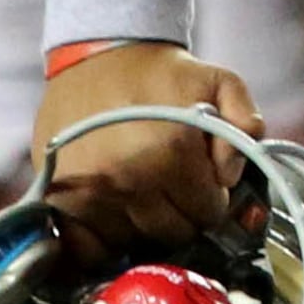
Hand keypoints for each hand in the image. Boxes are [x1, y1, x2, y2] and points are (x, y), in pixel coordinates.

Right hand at [37, 44, 264, 255]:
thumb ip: (245, 122)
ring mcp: (91, 193)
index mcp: (172, 150)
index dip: (212, 199)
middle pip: (173, 233)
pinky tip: (112, 214)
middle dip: (182, 214)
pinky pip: (88, 249)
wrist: (100, 54)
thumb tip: (233, 174)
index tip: (204, 184)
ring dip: (143, 225)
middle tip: (174, 188)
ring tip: (143, 192)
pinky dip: (102, 240)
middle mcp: (130, 177)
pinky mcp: (59, 201)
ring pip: (133, 242)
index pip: (208, 212)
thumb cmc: (161, 74)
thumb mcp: (219, 81)